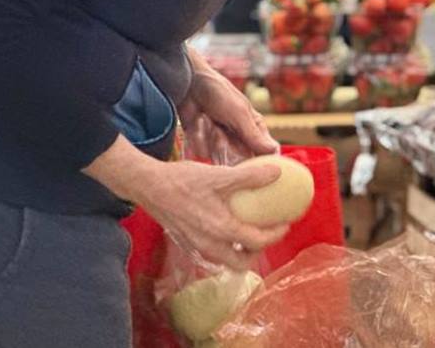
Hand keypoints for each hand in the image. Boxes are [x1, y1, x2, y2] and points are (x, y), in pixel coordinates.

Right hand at [84, 136, 286, 268]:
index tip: (286, 223)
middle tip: (266, 233)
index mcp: (221, 230)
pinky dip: (225, 244)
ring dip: (240, 250)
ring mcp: (196, 244)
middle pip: (241, 262)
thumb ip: (249, 176)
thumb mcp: (219, 175)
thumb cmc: (182, 181)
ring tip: (248, 230)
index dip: (276, 234)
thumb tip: (277, 173)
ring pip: (225, 259)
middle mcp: (209, 244)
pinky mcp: (187, 239)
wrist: (147, 185)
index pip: (257, 242)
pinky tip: (225, 222)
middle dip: (257, 252)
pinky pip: (212, 250)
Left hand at [181, 49, 277, 162]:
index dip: (258, 164)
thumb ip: (254, 135)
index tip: (250, 170)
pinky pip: (201, 151)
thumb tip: (275, 151)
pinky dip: (198, 138)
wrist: (187, 82)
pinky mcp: (201, 140)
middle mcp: (237, 135)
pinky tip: (198, 121)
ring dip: (211, 140)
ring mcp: (218, 139)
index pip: (262, 153)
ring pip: (219, 155)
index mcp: (253, 127)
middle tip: (221, 130)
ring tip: (208, 120)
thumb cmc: (218, 92)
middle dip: (228, 148)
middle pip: (238, 159)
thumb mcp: (239, 114)